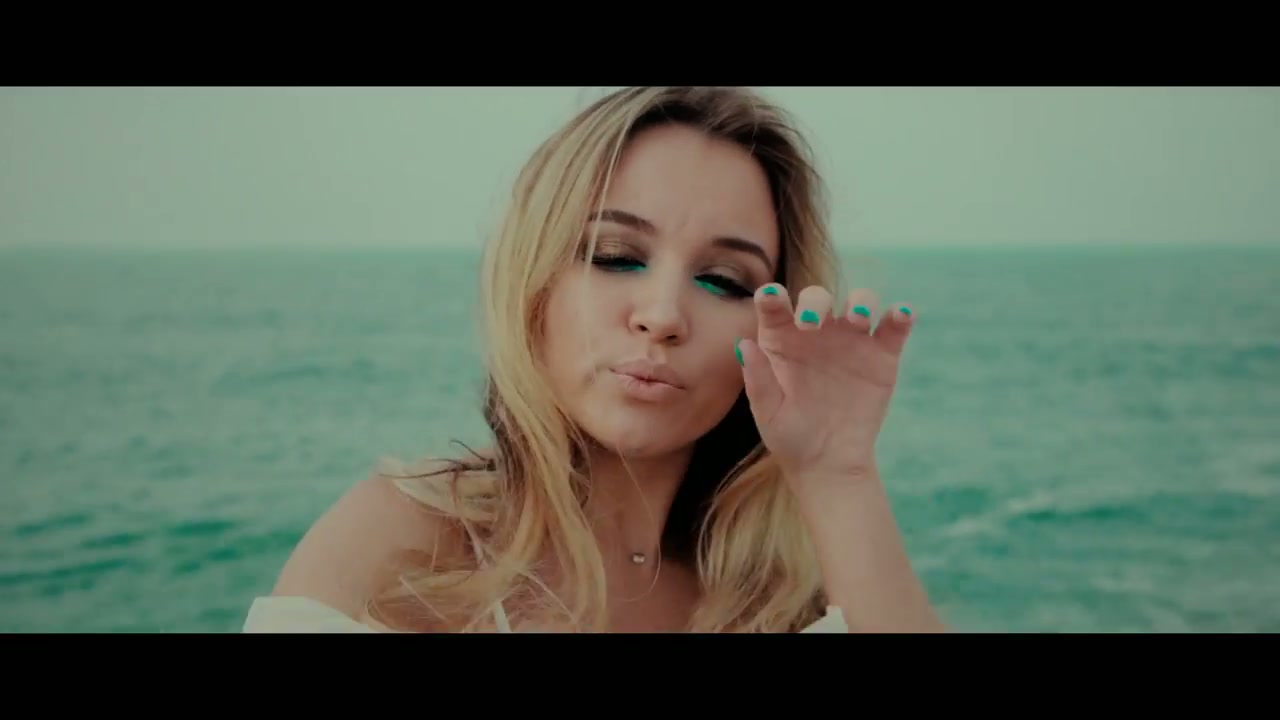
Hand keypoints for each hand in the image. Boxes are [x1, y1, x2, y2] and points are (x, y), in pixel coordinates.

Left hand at [736, 283, 914, 490]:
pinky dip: (899, 316)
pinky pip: (893, 328)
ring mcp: (851, 341)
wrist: (828, 464)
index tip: (770, 297)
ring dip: (860, 302)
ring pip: (860, 302)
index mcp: (783, 340)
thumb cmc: (791, 436)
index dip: (772, 297)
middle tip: (811, 323)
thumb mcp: (769, 412)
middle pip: (819, 298)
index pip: (776, 309)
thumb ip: (758, 378)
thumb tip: (742, 344)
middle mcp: (817, 332)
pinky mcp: (882, 356)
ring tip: (857, 318)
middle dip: (816, 301)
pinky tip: (901, 315)